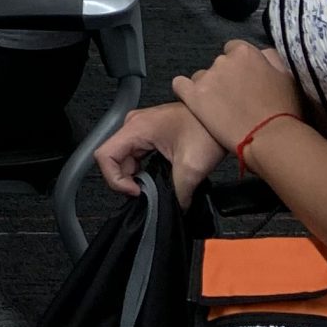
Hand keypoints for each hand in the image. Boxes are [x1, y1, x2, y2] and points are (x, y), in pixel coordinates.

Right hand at [95, 103, 227, 204]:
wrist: (221, 117)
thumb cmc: (207, 130)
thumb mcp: (191, 168)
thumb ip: (177, 193)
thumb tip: (174, 209)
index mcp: (136, 127)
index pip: (105, 156)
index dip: (116, 180)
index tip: (137, 191)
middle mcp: (133, 124)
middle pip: (112, 159)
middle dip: (126, 181)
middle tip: (147, 193)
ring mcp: (139, 128)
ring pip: (122, 159)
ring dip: (134, 176)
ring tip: (155, 185)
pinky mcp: (148, 133)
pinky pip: (133, 156)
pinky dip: (141, 170)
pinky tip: (156, 176)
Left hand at [171, 41, 302, 156]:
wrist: (271, 138)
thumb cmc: (284, 110)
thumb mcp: (287, 76)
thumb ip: (271, 60)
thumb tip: (262, 54)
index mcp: (246, 52)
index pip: (234, 50)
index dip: (240, 67)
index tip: (244, 82)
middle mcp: (223, 60)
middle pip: (219, 65)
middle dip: (226, 79)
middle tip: (236, 99)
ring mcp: (207, 78)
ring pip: (202, 78)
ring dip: (209, 89)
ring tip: (221, 109)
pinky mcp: (194, 96)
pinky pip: (180, 85)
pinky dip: (185, 91)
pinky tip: (195, 102)